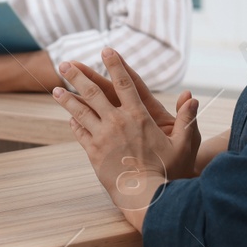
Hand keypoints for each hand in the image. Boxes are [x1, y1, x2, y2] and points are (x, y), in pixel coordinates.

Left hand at [52, 49, 200, 221]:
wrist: (146, 196)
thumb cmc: (168, 172)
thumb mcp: (184, 145)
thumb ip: (187, 120)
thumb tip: (191, 97)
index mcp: (138, 116)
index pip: (124, 83)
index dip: (115, 65)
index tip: (106, 50)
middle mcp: (117, 122)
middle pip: (93, 93)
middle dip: (78, 75)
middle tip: (65, 63)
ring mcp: (103, 137)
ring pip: (80, 112)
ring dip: (67, 99)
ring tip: (55, 89)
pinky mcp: (94, 153)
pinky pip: (81, 134)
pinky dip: (74, 124)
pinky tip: (69, 119)